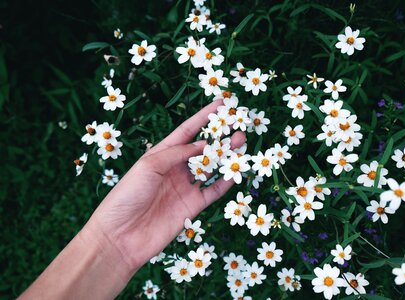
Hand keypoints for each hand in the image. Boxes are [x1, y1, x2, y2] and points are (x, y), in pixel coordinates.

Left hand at [86, 99, 245, 273]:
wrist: (120, 236)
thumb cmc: (127, 196)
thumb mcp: (149, 166)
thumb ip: (178, 153)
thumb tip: (204, 144)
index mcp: (162, 154)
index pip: (188, 131)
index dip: (204, 117)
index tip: (222, 104)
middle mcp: (176, 168)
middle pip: (204, 148)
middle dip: (221, 135)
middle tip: (239, 124)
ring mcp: (186, 187)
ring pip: (212, 167)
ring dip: (227, 155)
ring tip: (241, 142)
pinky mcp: (193, 206)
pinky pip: (214, 190)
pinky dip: (226, 181)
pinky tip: (237, 171)